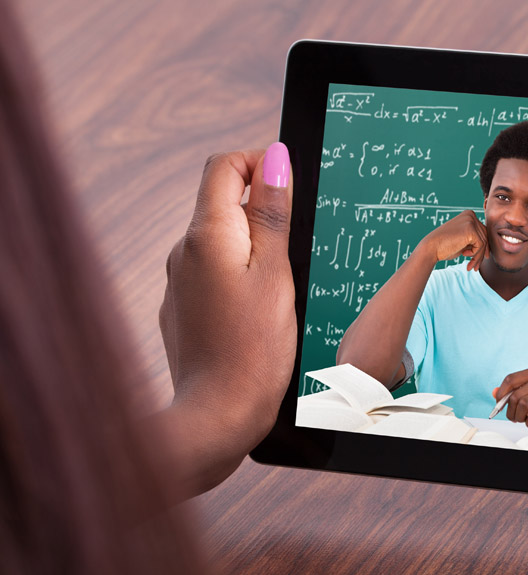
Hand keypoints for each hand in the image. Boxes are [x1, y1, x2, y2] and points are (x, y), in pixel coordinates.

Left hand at [158, 144, 295, 492]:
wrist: (218, 416)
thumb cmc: (255, 352)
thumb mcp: (277, 274)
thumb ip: (272, 214)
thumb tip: (275, 159)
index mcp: (207, 235)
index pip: (225, 166)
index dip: (261, 162)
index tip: (293, 184)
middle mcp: (183, 253)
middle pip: (223, 204)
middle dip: (263, 213)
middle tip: (301, 246)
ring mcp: (179, 283)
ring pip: (221, 244)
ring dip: (254, 250)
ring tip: (286, 289)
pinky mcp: (183, 310)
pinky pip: (213, 277)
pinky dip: (239, 280)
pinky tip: (261, 314)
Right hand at [417, 209, 489, 270]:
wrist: (431, 248)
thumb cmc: (445, 246)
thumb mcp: (464, 240)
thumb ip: (475, 240)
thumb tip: (490, 247)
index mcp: (469, 214)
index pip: (483, 232)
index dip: (482, 248)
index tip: (478, 260)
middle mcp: (471, 215)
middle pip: (485, 237)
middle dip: (481, 253)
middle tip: (475, 266)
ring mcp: (471, 221)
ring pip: (484, 243)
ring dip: (478, 257)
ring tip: (470, 265)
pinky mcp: (471, 230)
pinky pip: (481, 245)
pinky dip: (475, 255)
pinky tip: (464, 255)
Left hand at [494, 367, 527, 427]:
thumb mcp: (526, 395)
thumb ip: (509, 393)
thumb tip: (494, 392)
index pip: (510, 379)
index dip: (501, 393)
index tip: (499, 404)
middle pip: (514, 396)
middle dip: (510, 411)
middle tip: (514, 417)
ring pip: (522, 405)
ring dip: (519, 417)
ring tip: (524, 419)